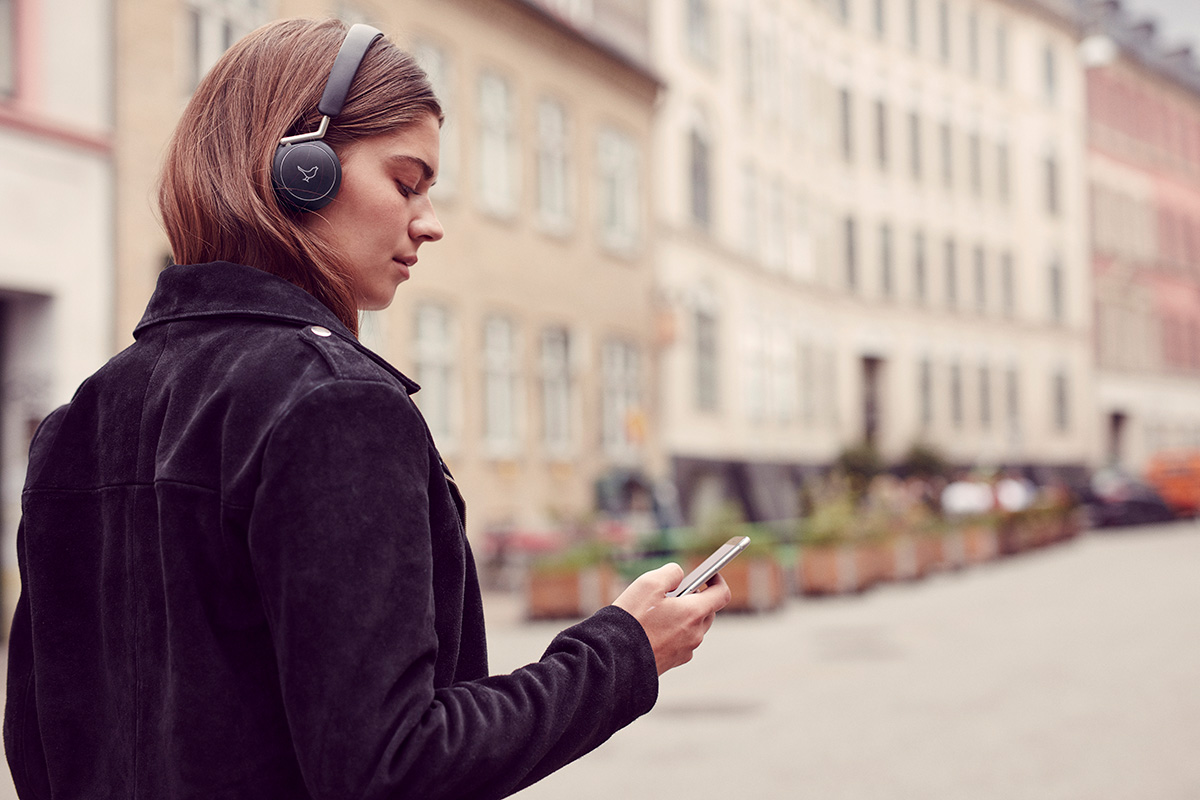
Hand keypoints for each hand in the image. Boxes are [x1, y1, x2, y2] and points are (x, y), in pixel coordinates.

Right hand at [612, 563, 731, 675]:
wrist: (614, 657)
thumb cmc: (632, 618)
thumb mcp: (649, 583)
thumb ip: (671, 572)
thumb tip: (680, 575)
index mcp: (694, 613)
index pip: (722, 594)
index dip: (717, 580)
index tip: (710, 574)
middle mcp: (695, 634)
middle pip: (708, 611)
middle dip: (696, 598)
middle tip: (677, 590)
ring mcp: (686, 650)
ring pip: (694, 627)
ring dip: (684, 615)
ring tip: (661, 609)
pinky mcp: (674, 662)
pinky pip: (682, 641)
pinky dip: (675, 631)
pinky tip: (655, 627)